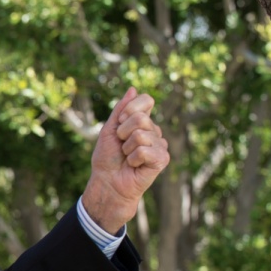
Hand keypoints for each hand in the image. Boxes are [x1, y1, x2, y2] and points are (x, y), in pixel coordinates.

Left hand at [82, 87, 169, 232]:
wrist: (107, 181)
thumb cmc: (107, 157)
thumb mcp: (109, 129)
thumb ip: (120, 109)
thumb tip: (133, 88)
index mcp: (143, 121)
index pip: (146, 100)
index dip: (129, 109)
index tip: (118, 123)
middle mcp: (154, 131)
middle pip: (140, 118)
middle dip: (123, 132)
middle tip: (121, 146)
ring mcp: (160, 145)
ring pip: (141, 134)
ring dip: (127, 148)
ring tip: (127, 157)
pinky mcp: (163, 159)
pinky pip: (144, 150)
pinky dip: (133, 159)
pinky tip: (134, 166)